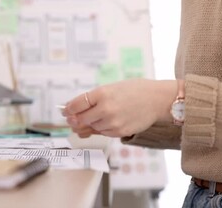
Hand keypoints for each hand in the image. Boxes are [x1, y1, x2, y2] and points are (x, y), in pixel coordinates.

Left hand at [62, 79, 176, 137]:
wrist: (156, 100)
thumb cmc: (133, 90)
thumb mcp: (111, 88)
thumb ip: (92, 98)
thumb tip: (72, 108)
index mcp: (102, 93)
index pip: (76, 104)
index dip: (67, 109)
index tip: (64, 110)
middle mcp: (106, 109)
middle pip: (80, 119)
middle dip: (74, 120)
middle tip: (71, 119)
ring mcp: (113, 122)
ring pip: (91, 127)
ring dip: (89, 124)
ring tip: (96, 117)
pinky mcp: (119, 132)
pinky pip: (103, 133)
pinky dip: (101, 128)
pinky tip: (106, 121)